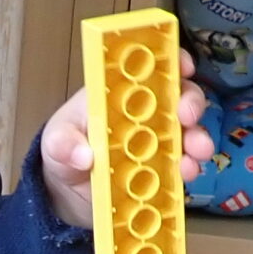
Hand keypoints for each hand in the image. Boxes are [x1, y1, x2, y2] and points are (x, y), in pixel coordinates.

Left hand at [38, 49, 212, 228]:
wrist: (67, 192)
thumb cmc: (62, 150)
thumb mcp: (55, 143)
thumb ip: (63, 144)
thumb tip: (84, 156)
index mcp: (121, 93)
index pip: (152, 68)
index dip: (172, 61)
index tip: (183, 66)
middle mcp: (147, 112)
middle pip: (179, 97)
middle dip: (190, 102)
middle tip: (188, 117)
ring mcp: (158, 141)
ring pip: (188, 132)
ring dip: (198, 139)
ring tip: (197, 153)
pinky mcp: (163, 169)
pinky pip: (183, 165)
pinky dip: (189, 168)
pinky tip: (187, 174)